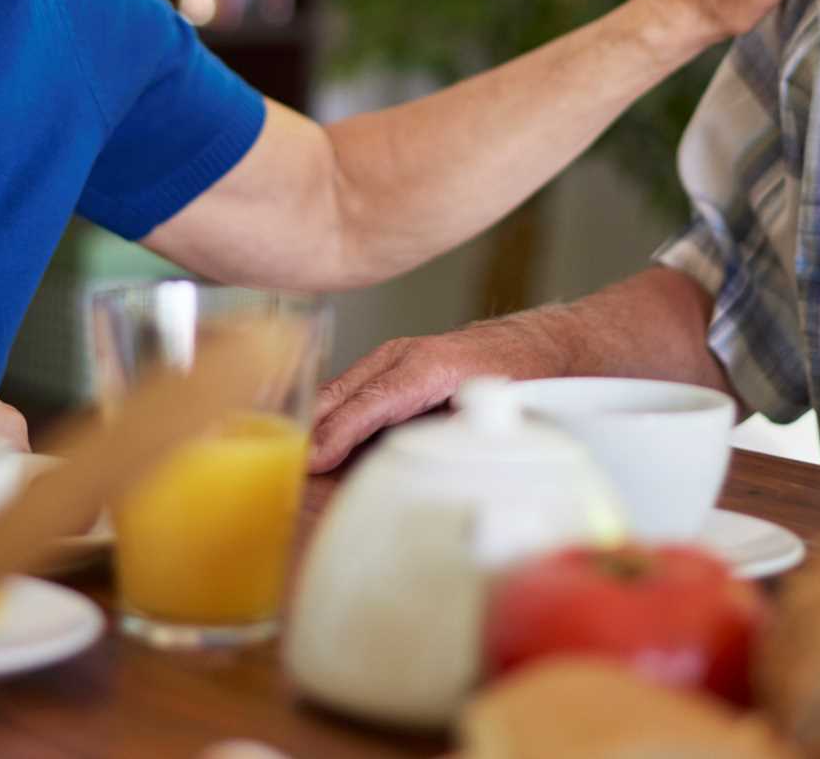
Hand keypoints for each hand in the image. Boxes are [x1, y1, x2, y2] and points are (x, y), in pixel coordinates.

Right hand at [309, 314, 566, 471]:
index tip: (312, 462)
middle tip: (289, 474)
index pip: (368, 403)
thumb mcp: (500, 406)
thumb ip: (466, 432)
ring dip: (316, 428)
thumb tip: (433, 466)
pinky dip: (333, 420)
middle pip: (340, 395)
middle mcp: (401, 357)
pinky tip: (323, 451)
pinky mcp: (388, 369)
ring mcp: (391, 359)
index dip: (337, 435)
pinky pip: (351, 394)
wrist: (530, 345)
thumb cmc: (520, 376)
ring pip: (339, 393)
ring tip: (296, 469)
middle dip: (310, 432)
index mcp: (426, 366)